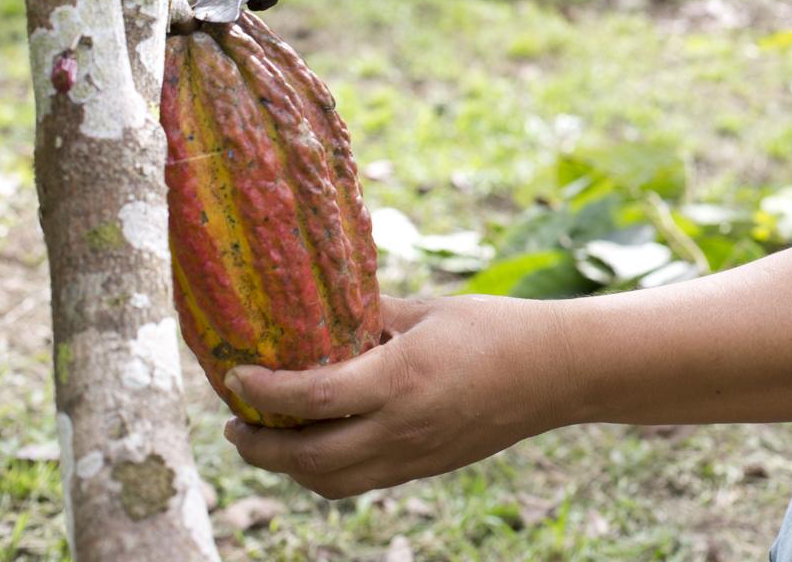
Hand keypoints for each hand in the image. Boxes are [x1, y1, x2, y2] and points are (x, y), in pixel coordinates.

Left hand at [220, 294, 568, 498]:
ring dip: (288, 467)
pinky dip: (326, 472)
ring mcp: (414, 455)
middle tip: (235, 425)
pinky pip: (360, 482)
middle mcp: (401, 427)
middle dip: (259, 447)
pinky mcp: (425, 467)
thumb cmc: (498, 328)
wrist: (557, 372)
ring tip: (269, 441)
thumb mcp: (429, 310)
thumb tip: (324, 308)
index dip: (263, 391)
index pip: (311, 397)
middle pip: (306, 458)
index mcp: (400, 379)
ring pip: (330, 481)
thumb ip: (373, 316)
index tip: (234, 375)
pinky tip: (320, 447)